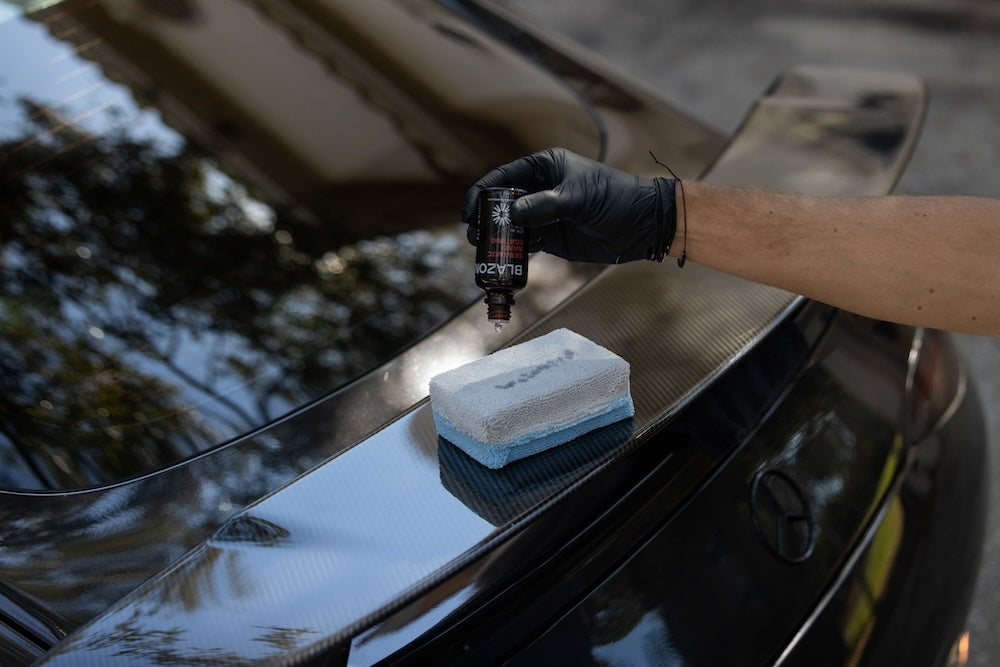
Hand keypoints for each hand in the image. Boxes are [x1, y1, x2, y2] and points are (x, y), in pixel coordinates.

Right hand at [462, 148, 676, 263]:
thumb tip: (511, 214)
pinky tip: (503, 262)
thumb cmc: (615, 199)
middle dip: (485, 218)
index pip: (504, 177)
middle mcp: (540, 188)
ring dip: (496, 238)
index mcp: (544, 167)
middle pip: (502, 202)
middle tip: (474, 235)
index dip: (482, 192)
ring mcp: (544, 214)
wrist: (643, 225)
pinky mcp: (551, 237)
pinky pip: (524, 244)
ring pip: (510, 225)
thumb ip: (545, 205)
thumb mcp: (579, 198)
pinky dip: (512, 253)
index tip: (469, 210)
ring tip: (483, 251)